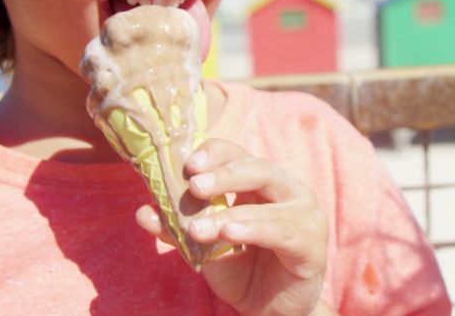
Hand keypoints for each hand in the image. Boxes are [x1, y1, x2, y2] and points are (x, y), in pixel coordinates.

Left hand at [137, 138, 329, 315]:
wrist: (271, 311)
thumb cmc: (243, 272)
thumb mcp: (205, 248)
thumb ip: (179, 228)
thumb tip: (143, 211)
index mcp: (261, 183)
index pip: (238, 154)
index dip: (215, 154)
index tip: (187, 165)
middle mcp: (287, 190)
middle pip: (257, 168)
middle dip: (224, 174)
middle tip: (194, 186)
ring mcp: (304, 214)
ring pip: (266, 202)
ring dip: (230, 213)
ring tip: (199, 227)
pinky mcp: (312, 243)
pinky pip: (280, 231)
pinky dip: (253, 229)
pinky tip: (229, 233)